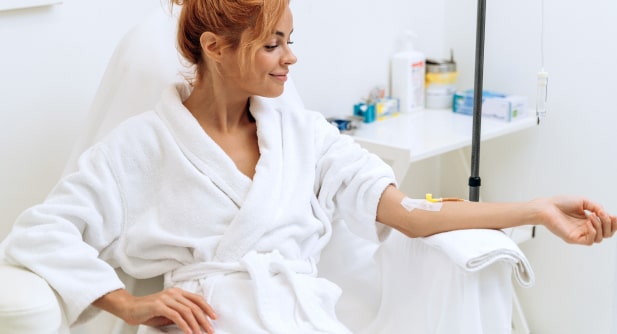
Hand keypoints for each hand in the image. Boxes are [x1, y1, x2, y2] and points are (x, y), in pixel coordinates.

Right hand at [94, 287, 216, 333]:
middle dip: (204, 319)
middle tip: (210, 329)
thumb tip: (195, 322)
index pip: (197, 299)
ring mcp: (166, 298)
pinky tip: (188, 332)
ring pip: (187, 311)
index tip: (214, 317)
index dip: (207, 308)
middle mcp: (173, 293)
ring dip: (196, 324)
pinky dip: (184, 325)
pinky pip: (176, 316)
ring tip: (201, 333)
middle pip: (194, 306)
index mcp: (177, 292)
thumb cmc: (148, 311)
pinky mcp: (159, 305)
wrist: (129, 308)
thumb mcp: (167, 311)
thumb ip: (180, 313)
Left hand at [536, 196, 616, 244]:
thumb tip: (606, 214)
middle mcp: (585, 228)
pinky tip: (588, 222)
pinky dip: (593, 232)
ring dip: (601, 226)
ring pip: (600, 238)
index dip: (613, 223)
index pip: (606, 227)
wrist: (546, 207)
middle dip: (610, 225)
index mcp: (588, 220)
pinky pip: (590, 241)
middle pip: (607, 234)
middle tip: (604, 215)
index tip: (614, 216)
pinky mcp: (574, 238)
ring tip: (593, 216)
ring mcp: (580, 234)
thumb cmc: (560, 203)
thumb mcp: (583, 201)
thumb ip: (596, 207)